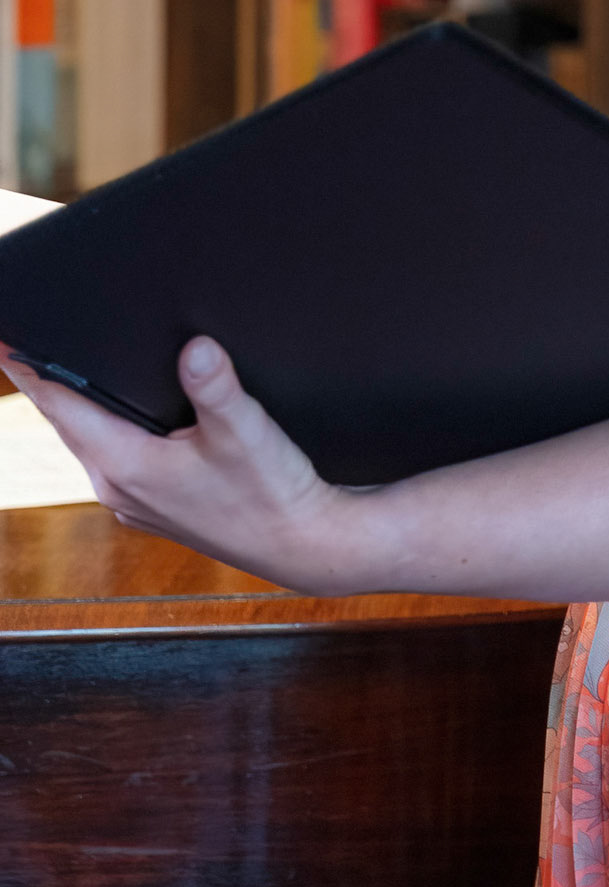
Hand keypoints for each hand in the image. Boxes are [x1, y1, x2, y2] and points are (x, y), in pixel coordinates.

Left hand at [0, 337, 362, 594]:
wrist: (301, 544)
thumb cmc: (272, 493)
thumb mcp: (245, 429)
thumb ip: (215, 384)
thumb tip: (194, 347)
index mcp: (126, 465)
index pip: (61, 407)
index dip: (30, 370)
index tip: (5, 342)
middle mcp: (118, 486)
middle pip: (68, 423)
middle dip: (48, 383)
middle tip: (27, 344)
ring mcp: (135, 501)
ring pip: (90, 442)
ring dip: (76, 409)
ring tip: (64, 372)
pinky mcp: (156, 506)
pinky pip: (114, 459)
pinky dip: (106, 432)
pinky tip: (125, 417)